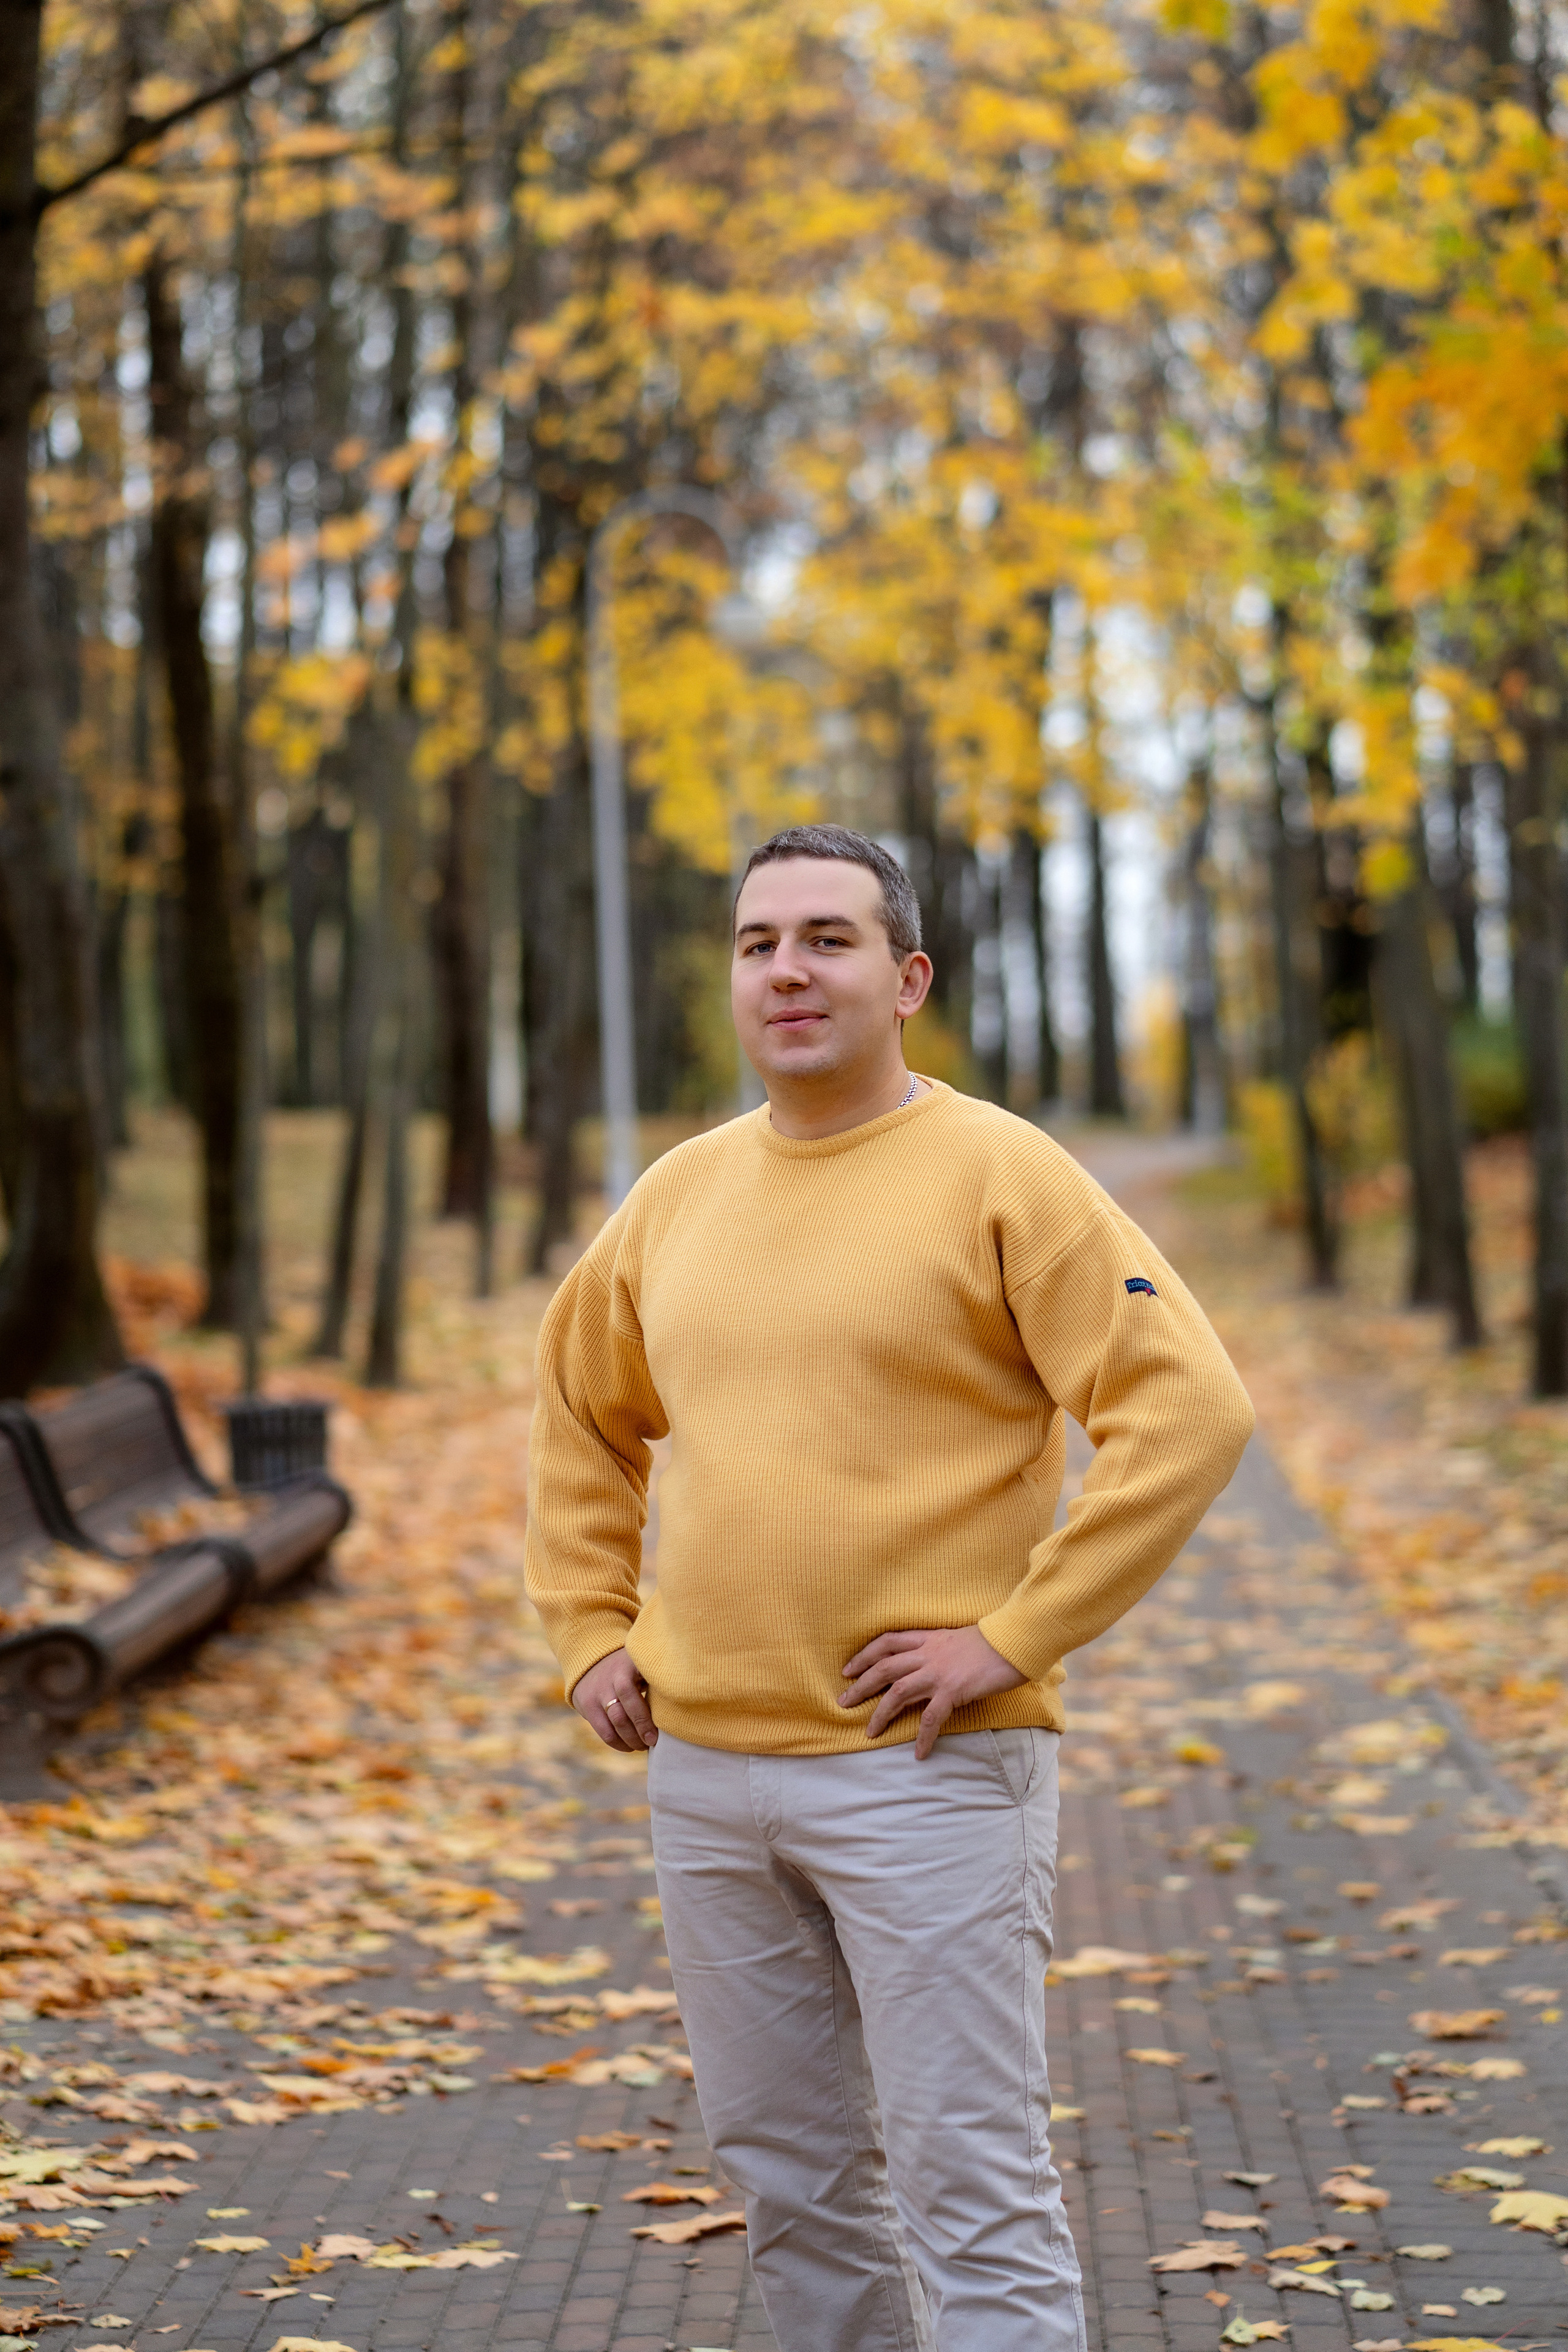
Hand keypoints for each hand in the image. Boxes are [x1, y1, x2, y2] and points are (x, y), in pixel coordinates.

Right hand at [572, 1648, 656, 1752]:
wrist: (592, 1663)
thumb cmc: (631, 1669)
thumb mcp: (643, 1664)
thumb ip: (657, 1678)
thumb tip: (682, 1703)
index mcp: (631, 1664)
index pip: (635, 1693)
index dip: (645, 1718)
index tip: (658, 1734)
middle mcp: (612, 1677)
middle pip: (624, 1712)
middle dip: (640, 1732)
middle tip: (653, 1742)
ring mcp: (597, 1691)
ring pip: (615, 1723)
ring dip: (631, 1741)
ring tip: (643, 1746)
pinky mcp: (587, 1706)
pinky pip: (604, 1732)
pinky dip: (619, 1744)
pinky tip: (630, 1747)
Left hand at [839, 1625, 1026, 1758]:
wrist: (1014, 1641)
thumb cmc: (992, 1642)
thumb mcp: (958, 1638)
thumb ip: (939, 1648)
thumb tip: (929, 1663)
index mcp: (928, 1638)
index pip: (887, 1642)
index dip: (864, 1655)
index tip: (848, 1669)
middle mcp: (928, 1653)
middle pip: (883, 1668)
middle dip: (861, 1685)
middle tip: (843, 1702)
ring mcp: (939, 1672)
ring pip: (898, 1692)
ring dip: (880, 1714)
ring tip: (869, 1732)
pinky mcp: (953, 1690)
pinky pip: (930, 1718)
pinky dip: (922, 1737)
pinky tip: (919, 1753)